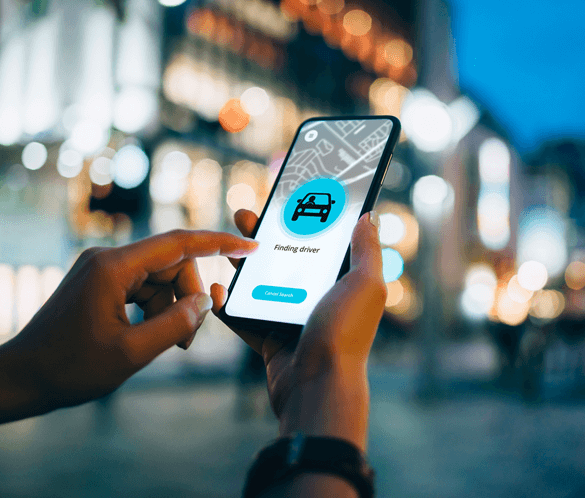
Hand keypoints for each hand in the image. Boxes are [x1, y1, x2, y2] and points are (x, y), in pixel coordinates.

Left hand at [5, 229, 257, 410]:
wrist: (21, 377)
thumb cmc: (70, 368)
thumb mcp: (132, 352)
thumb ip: (176, 325)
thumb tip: (204, 303)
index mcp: (114, 267)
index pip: (178, 243)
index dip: (219, 242)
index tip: (249, 245)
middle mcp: (107, 259)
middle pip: (171, 264)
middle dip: (188, 296)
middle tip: (188, 339)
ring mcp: (102, 270)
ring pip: (159, 278)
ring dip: (173, 307)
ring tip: (172, 344)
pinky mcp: (99, 283)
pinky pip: (143, 287)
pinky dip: (156, 309)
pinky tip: (154, 336)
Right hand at [212, 211, 385, 449]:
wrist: (317, 387)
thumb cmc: (344, 334)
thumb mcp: (365, 285)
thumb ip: (366, 250)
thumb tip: (369, 216)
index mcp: (343, 283)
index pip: (322, 242)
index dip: (304, 219)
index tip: (285, 198)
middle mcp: (318, 298)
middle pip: (287, 258)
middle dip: (265, 236)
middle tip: (245, 215)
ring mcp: (292, 318)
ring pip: (262, 283)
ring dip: (243, 264)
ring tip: (226, 244)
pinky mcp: (270, 338)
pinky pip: (244, 316)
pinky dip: (228, 304)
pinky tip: (215, 288)